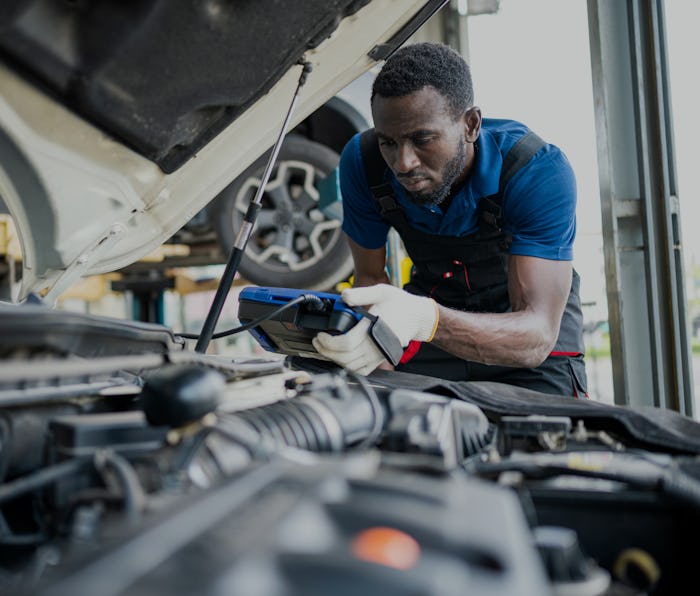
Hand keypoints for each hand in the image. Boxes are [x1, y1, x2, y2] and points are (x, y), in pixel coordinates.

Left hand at [312, 284, 438, 373]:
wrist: (418, 317)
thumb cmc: (400, 304)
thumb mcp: (381, 292)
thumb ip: (361, 294)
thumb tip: (344, 296)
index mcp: (373, 328)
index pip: (345, 343)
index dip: (328, 343)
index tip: (320, 336)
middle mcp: (375, 345)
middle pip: (345, 358)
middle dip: (326, 352)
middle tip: (317, 342)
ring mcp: (378, 355)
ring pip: (351, 366)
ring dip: (335, 360)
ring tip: (325, 349)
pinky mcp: (380, 359)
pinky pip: (361, 370)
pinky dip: (348, 367)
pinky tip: (340, 358)